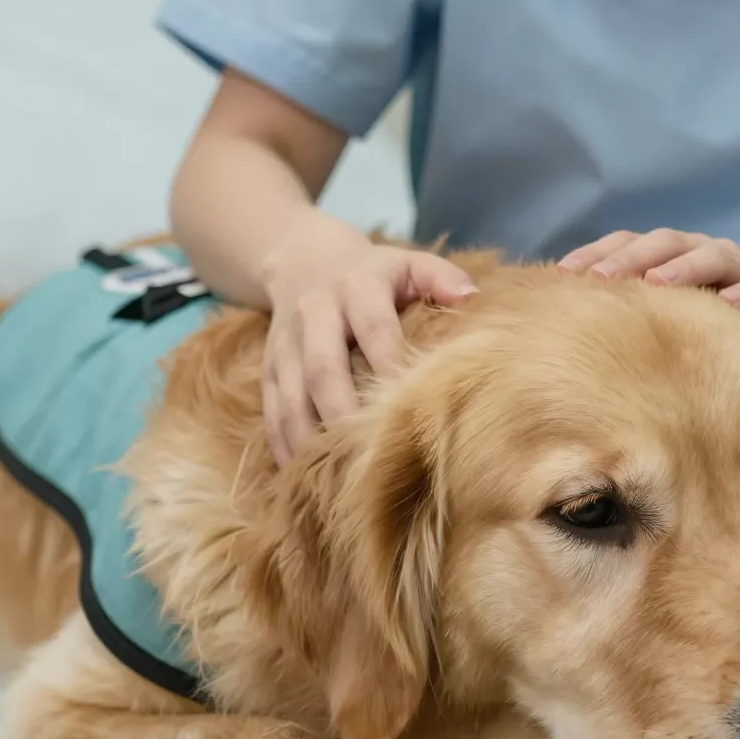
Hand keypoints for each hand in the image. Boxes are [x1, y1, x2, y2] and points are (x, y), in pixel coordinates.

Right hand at [263, 245, 476, 465]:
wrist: (302, 261)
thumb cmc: (373, 273)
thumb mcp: (407, 262)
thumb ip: (440, 276)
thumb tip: (472, 296)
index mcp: (356, 287)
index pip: (373, 328)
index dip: (389, 364)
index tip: (411, 404)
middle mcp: (314, 314)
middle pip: (322, 369)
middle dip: (342, 412)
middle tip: (368, 455)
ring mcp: (285, 344)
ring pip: (291, 397)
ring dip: (309, 438)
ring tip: (334, 477)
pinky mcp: (267, 369)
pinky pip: (271, 411)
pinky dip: (284, 444)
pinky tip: (303, 474)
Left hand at [558, 229, 739, 326]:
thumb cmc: (711, 325)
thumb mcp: (667, 319)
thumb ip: (627, 313)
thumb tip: (565, 321)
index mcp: (669, 257)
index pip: (626, 244)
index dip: (594, 254)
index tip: (561, 276)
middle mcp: (701, 254)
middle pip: (663, 243)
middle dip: (630, 258)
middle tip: (601, 279)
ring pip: (712, 255)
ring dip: (683, 267)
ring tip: (658, 283)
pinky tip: (728, 305)